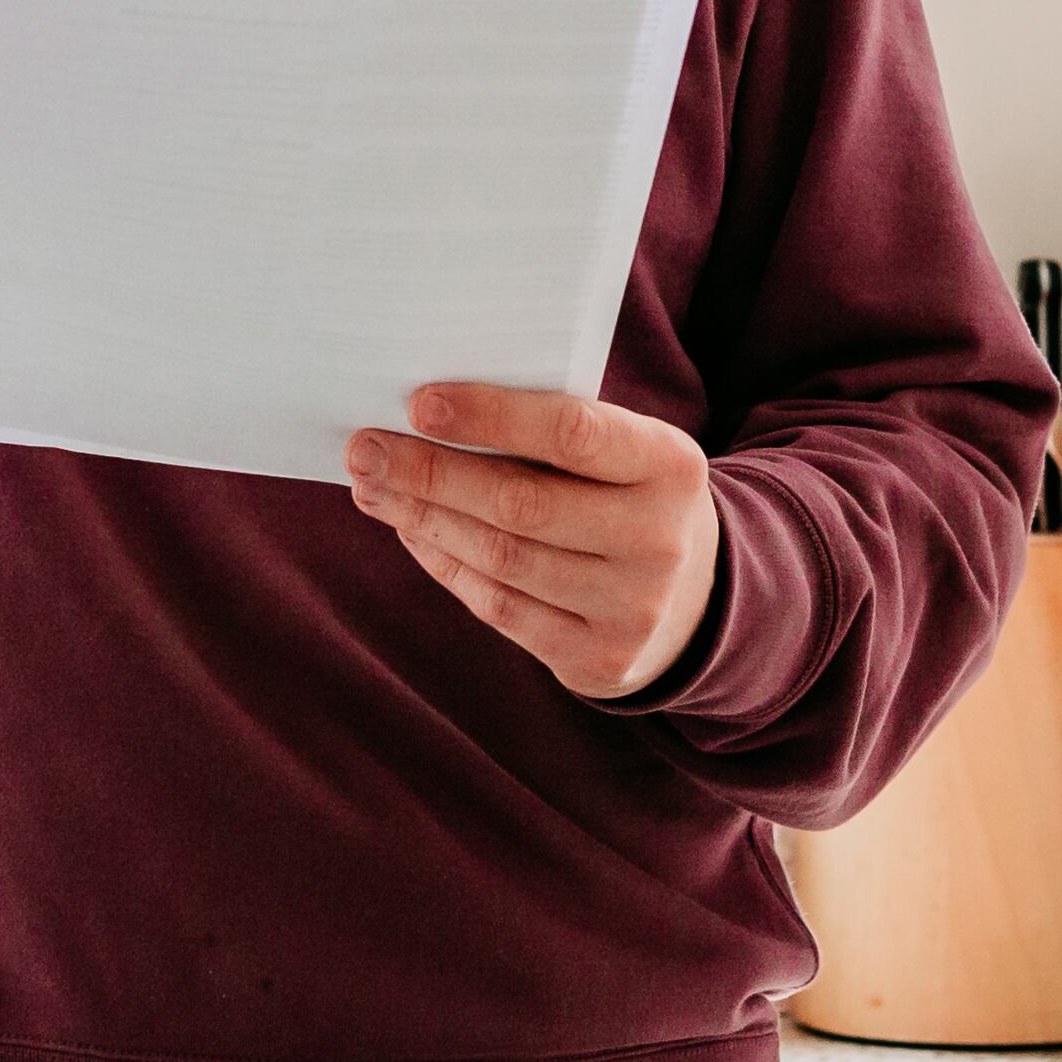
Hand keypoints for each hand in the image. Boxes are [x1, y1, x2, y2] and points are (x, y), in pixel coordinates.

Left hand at [347, 383, 724, 701]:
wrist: (696, 600)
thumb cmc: (630, 496)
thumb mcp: (625, 453)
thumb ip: (551, 433)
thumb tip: (426, 417)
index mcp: (670, 465)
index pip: (572, 431)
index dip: (492, 416)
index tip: (418, 403)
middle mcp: (658, 539)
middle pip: (521, 503)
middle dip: (431, 474)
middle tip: (364, 449)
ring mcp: (632, 608)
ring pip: (501, 560)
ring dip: (424, 520)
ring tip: (373, 488)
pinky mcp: (599, 658)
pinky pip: (500, 608)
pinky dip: (446, 566)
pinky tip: (413, 532)